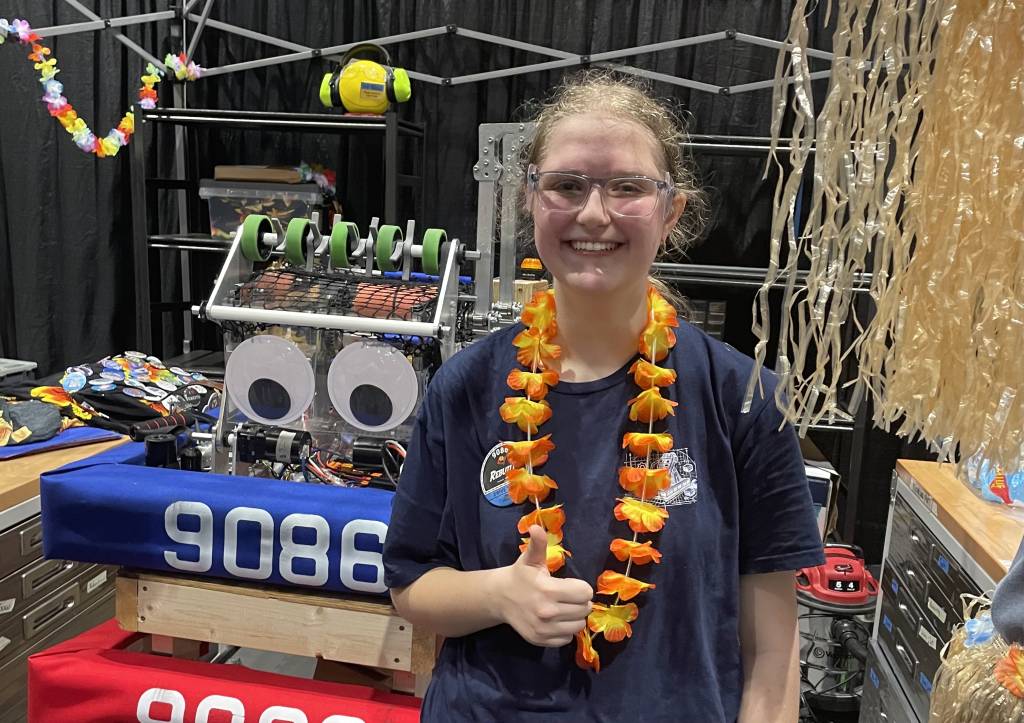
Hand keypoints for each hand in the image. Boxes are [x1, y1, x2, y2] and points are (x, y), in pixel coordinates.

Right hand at [492, 524, 593, 646]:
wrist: (499, 597)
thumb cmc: (520, 576)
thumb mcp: (530, 558)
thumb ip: (538, 543)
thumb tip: (536, 527)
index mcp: (548, 589)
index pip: (585, 593)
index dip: (581, 587)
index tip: (571, 585)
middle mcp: (547, 612)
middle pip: (584, 609)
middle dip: (579, 601)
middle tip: (568, 596)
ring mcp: (544, 629)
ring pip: (578, 625)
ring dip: (574, 617)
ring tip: (564, 608)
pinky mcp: (540, 640)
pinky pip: (566, 639)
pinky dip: (564, 630)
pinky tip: (556, 620)